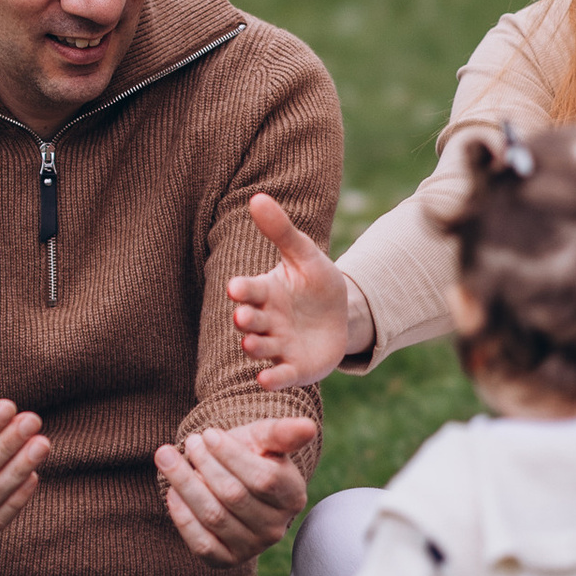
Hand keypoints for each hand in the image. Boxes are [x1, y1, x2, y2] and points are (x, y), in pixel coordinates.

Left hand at [155, 409, 317, 564]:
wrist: (232, 483)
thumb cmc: (251, 455)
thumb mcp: (265, 439)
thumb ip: (283, 432)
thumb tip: (308, 427)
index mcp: (292, 496)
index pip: (263, 478)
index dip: (231, 455)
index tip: (208, 434)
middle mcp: (276, 527)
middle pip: (234, 496)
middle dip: (205, 465)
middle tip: (189, 443)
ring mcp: (252, 547)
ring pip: (214, 516)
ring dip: (185, 484)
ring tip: (168, 458)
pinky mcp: (226, 560)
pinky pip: (201, 543)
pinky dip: (182, 516)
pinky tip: (172, 492)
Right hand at [226, 191, 356, 387]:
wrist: (341, 318)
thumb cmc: (316, 284)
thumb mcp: (306, 256)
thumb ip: (282, 232)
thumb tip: (258, 196)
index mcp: (266, 293)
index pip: (250, 291)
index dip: (243, 290)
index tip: (235, 287)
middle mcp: (266, 321)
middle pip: (251, 321)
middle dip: (246, 319)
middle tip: (242, 317)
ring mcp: (278, 346)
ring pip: (261, 348)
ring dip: (255, 347)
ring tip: (250, 344)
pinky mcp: (292, 369)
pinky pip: (279, 374)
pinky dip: (272, 378)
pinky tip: (266, 379)